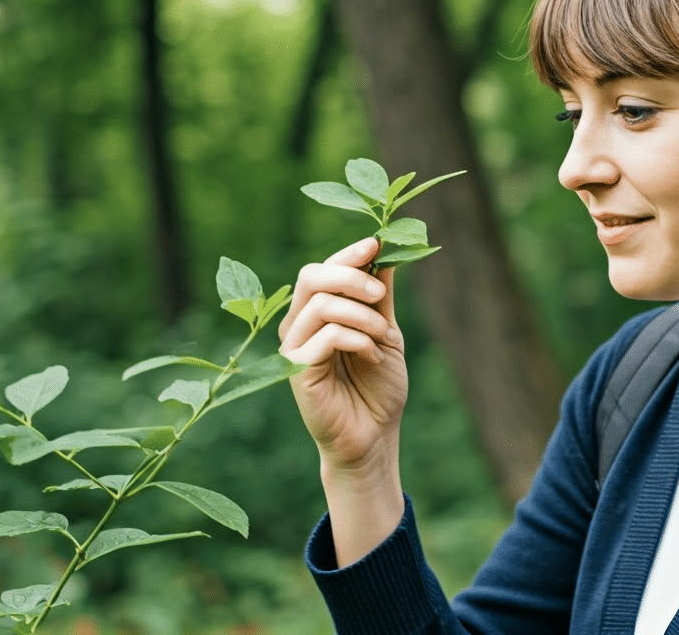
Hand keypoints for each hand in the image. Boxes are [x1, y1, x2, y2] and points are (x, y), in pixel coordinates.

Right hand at [279, 237, 406, 476]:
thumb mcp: (385, 332)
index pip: (323, 269)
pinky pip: (326, 336)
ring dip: (362, 315)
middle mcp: (298, 325)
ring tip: (384, 337)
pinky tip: (372, 355)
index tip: (377, 243)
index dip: (348, 254)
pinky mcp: (296, 371)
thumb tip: (385, 251)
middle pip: (312, 277)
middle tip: (380, 293)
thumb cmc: (378, 386)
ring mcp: (294, 347)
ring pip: (322, 305)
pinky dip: (357, 339)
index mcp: (317, 312)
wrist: (374, 435)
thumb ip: (380, 298)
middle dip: (350, 276)